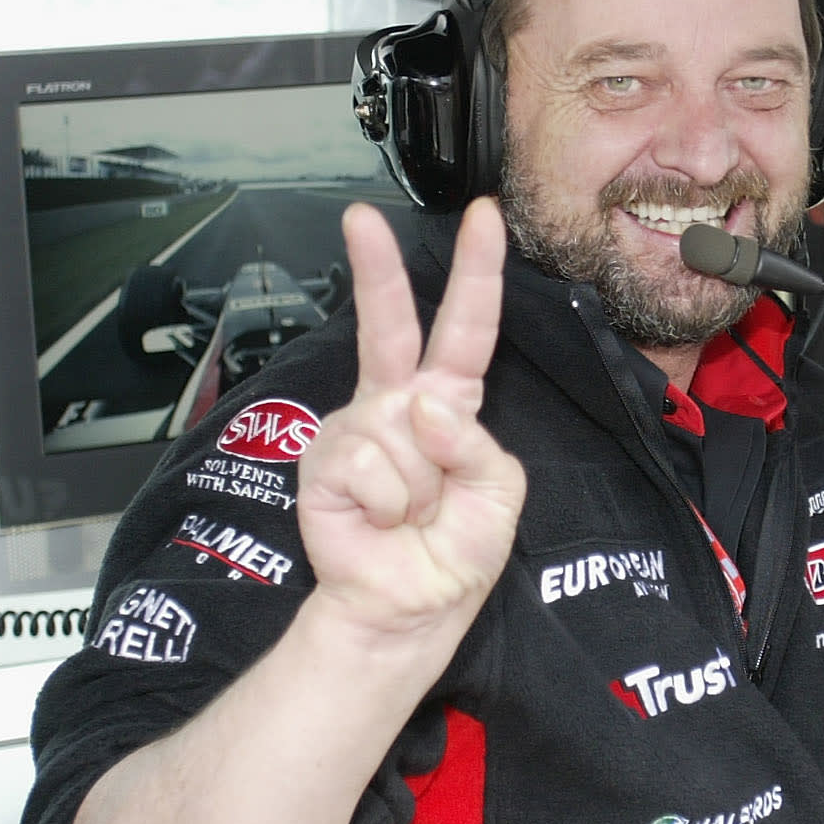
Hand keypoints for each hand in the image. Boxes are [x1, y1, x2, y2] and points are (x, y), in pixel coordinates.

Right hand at [297, 199, 526, 645]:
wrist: (411, 606)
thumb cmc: (454, 549)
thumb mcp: (500, 492)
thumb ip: (478, 444)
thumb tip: (421, 406)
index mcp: (447, 401)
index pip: (465, 329)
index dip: (475, 272)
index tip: (481, 216)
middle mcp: (397, 404)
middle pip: (388, 325)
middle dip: (376, 269)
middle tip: (360, 218)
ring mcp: (355, 428)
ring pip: (401, 428)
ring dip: (422, 484)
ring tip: (412, 512)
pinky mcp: (324, 461)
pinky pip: (373, 463)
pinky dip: (392, 502)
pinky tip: (382, 519)